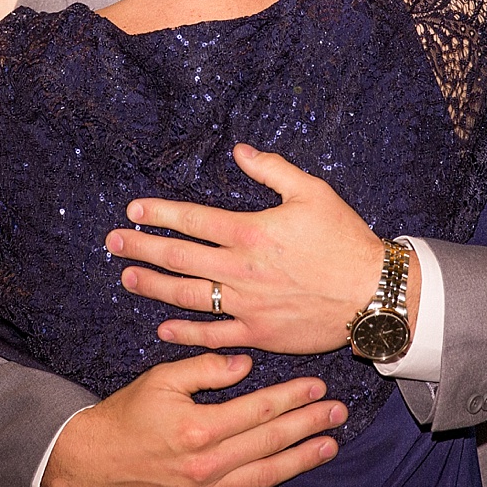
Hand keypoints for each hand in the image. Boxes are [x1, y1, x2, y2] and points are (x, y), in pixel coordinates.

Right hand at [41, 352, 345, 486]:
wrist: (89, 463)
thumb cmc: (126, 415)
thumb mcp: (160, 379)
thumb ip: (204, 369)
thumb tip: (245, 365)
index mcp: (199, 426)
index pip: (260, 408)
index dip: (293, 397)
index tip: (318, 387)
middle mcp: (206, 464)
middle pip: (271, 441)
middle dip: (309, 424)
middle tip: (337, 413)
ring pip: (266, 476)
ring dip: (302, 461)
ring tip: (330, 445)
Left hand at [108, 144, 396, 354]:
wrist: (373, 293)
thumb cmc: (344, 239)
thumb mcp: (313, 192)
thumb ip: (272, 170)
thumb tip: (239, 151)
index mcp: (251, 232)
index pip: (192, 219)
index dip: (159, 213)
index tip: (134, 210)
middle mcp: (241, 270)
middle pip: (179, 257)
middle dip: (141, 248)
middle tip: (113, 243)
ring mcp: (246, 305)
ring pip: (187, 296)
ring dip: (153, 286)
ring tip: (127, 278)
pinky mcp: (258, 333)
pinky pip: (213, 334)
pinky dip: (185, 332)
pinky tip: (163, 327)